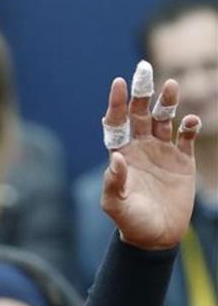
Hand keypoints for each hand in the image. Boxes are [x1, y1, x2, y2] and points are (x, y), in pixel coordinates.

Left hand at [101, 70, 199, 249]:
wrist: (156, 236)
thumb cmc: (130, 221)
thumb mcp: (116, 205)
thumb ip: (114, 182)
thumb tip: (116, 157)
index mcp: (120, 153)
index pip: (116, 122)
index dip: (117, 103)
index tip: (118, 83)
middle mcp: (140, 147)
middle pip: (141, 113)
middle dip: (142, 92)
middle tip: (144, 69)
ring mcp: (162, 152)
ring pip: (165, 119)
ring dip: (167, 102)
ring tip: (171, 85)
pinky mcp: (183, 160)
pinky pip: (187, 137)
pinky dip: (190, 127)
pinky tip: (191, 121)